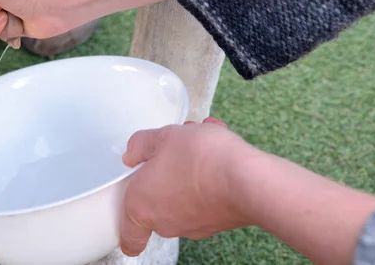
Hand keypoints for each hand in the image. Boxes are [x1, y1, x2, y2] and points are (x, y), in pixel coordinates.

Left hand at [120, 118, 374, 264]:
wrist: (251, 176)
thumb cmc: (201, 159)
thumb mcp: (163, 138)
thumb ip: (142, 145)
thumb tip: (131, 151)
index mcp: (145, 206)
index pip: (126, 237)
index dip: (124, 231)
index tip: (126, 225)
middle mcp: (171, 220)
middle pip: (159, 207)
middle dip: (164, 176)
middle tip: (170, 149)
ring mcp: (200, 221)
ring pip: (188, 195)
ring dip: (191, 167)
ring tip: (201, 137)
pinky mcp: (226, 216)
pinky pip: (211, 192)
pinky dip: (212, 174)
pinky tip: (219, 144)